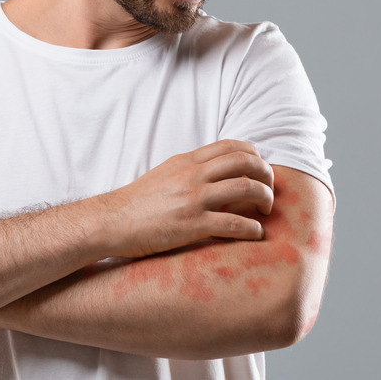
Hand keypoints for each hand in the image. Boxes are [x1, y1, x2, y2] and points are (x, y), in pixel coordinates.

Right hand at [104, 139, 273, 256]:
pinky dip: (252, 229)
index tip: (259, 172)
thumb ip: (191, 170)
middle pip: (246, 162)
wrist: (111, 222)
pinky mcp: (192, 224)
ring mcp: (194, 199)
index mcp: (188, 161)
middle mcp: (193, 175)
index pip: (233, 146)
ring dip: (265, 200)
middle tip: (269, 193)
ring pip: (246, 188)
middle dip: (267, 176)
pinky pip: (234, 223)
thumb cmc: (137, 203)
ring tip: (265, 213)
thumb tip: (216, 173)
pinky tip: (254, 234)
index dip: (255, 157)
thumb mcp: (165, 174)